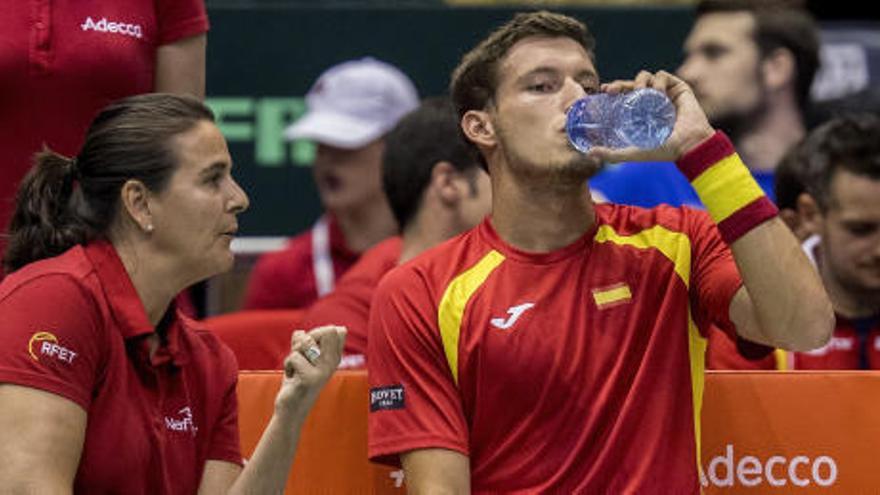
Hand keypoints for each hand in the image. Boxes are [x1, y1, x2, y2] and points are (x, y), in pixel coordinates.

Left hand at [275, 325, 346, 413]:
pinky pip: (294, 357)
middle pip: (325, 331)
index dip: (316, 334)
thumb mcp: (301, 358)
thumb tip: (300, 332)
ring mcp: (324, 371)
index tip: (310, 350)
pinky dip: (287, 365)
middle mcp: (334, 363)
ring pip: (306, 342)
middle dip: (306, 340)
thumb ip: (302, 342)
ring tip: (296, 368)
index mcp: (335, 357)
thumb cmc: (297, 381)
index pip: (333, 330)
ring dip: (294, 353)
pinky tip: (292, 377)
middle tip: (302, 358)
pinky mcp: (310, 379)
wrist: (292, 409)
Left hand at [587, 70, 714, 163]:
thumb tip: (590, 153)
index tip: (604, 91)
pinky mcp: (678, 88)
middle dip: (620, 83)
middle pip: (632, 84)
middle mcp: (652, 101)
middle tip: (612, 90)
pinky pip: (663, 76)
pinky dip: (657, 80)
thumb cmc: (663, 151)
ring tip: (640, 92)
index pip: (624, 96)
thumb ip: (612, 155)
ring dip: (639, 81)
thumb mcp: (633, 153)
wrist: (689, 146)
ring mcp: (665, 94)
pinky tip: (657, 93)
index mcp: (642, 112)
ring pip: (646, 77)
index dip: (614, 90)